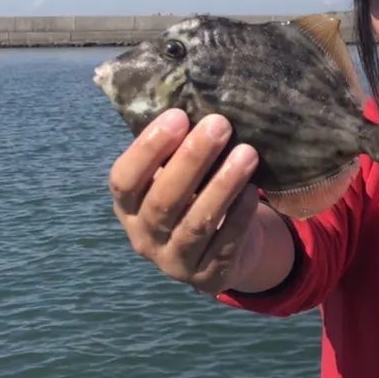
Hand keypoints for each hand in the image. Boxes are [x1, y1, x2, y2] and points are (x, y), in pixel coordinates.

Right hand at [107, 109, 262, 294]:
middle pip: (164, 200)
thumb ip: (174, 150)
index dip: (147, 149)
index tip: (178, 116)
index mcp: (127, 207)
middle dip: (193, 159)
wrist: (218, 252)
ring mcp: (174, 262)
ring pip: (197, 224)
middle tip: (220, 124)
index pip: (124, 180)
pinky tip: (254, 190)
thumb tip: (197, 99)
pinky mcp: (207, 277)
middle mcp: (143, 237)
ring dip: (223, 186)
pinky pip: (225, 245)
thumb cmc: (193, 197)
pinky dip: (240, 216)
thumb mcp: (174, 176)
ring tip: (248, 153)